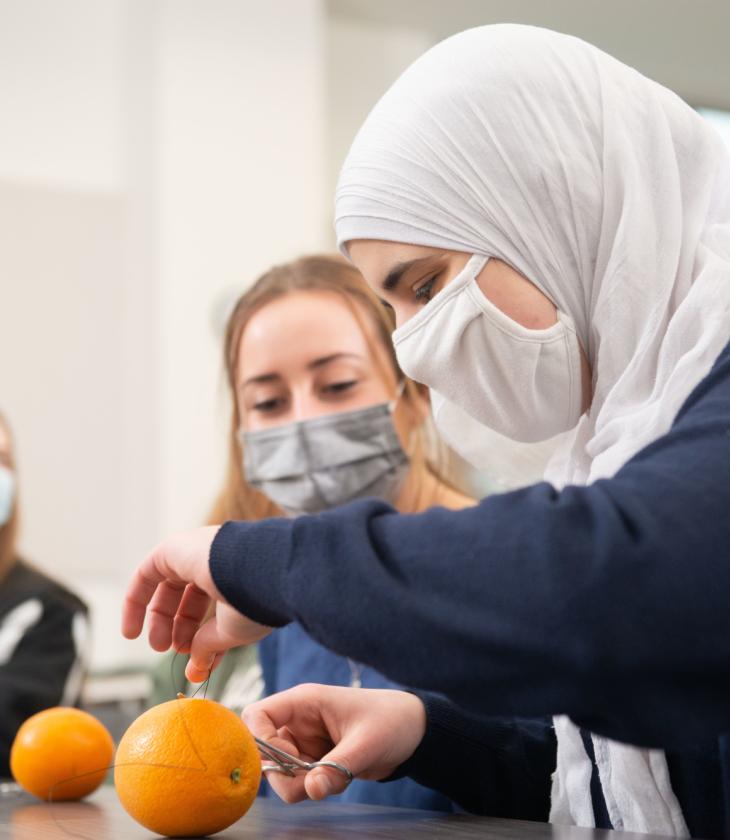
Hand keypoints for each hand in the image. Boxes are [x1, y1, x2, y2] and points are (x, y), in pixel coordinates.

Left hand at [121, 526, 272, 681]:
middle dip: (179, 628)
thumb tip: (196, 669)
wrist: (259, 569)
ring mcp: (194, 550)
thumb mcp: (232, 632)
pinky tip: (132, 632)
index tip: (199, 660)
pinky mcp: (173, 548)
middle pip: (188, 596)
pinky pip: (147, 574)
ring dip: (160, 620)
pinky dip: (135, 603)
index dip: (202, 636)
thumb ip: (210, 647)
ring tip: (159, 646)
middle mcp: (215, 559)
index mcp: (235, 577)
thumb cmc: (253, 601)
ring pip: (167, 587)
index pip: (213, 607)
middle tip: (175, 651)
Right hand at [243, 684, 425, 802]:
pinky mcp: (313, 761)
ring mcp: (304, 742)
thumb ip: (337, 767)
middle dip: (285, 774)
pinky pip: (300, 782)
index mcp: (304, 702)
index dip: (259, 741)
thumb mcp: (367, 743)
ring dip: (303, 784)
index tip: (286, 762)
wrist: (412, 732)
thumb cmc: (391, 722)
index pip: (258, 715)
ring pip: (280, 773)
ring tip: (338, 775)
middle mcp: (298, 721)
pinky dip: (316, 787)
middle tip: (316, 780)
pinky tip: (341, 777)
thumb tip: (311, 790)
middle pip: (264, 752)